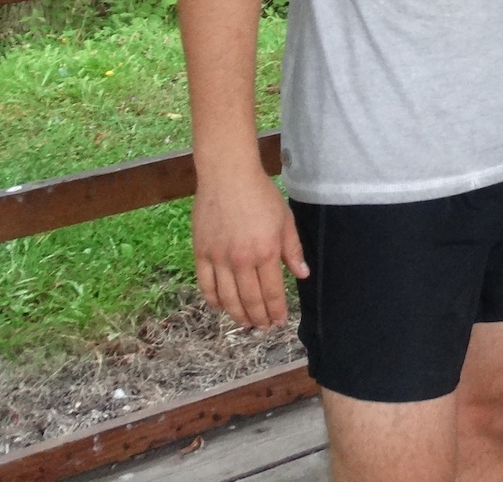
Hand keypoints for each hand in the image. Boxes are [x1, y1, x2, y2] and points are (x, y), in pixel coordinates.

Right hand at [192, 160, 308, 328]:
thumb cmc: (261, 194)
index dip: (276, 311)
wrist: (228, 175)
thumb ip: (293, 250)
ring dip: (237, 315)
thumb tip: (302, 274)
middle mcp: (242, 260)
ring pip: (227, 298)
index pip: (273, 292)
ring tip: (246, 323)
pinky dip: (213, 301)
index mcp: (266, 252)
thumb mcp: (285, 219)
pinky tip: (221, 307)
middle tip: (263, 327)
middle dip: (259, 318)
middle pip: (250, 300)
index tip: (279, 321)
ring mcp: (218, 258)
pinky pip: (206, 285)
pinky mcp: (201, 253)